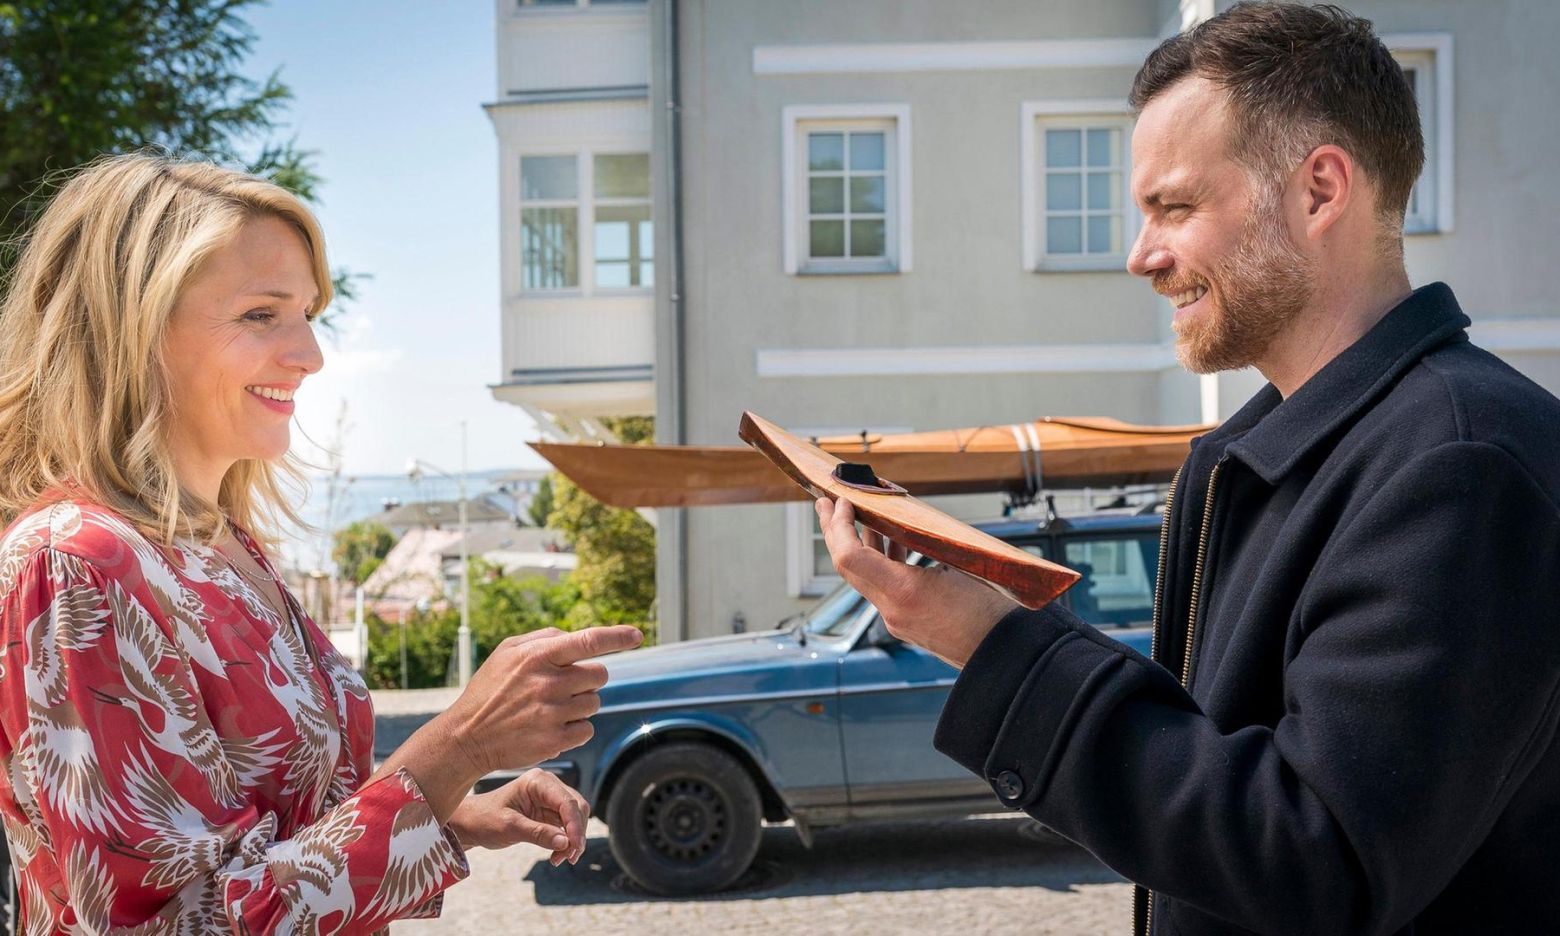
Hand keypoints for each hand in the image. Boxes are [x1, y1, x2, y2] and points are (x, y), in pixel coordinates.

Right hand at [443, 626, 642, 776]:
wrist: (467, 737)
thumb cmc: (489, 690)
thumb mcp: (506, 652)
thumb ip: (543, 638)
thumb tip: (575, 636)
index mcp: (537, 656)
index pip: (588, 640)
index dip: (617, 637)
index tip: (637, 635)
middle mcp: (547, 683)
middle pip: (599, 675)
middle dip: (589, 679)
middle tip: (566, 686)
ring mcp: (552, 713)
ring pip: (594, 703)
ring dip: (581, 704)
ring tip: (552, 707)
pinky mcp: (554, 740)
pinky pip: (587, 729)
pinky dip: (576, 728)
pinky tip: (553, 726)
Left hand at [448, 769, 589, 864]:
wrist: (471, 823)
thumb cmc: (484, 819)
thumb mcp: (509, 827)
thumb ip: (538, 833)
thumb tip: (566, 843)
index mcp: (538, 782)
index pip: (567, 802)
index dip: (575, 826)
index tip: (575, 848)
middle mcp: (548, 786)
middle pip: (576, 808)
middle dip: (576, 834)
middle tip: (568, 858)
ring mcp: (549, 798)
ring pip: (575, 818)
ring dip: (572, 840)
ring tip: (560, 859)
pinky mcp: (549, 812)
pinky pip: (566, 826)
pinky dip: (566, 841)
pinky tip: (557, 855)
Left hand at [817, 497, 1016, 666]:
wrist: (1007, 657)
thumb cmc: (993, 611)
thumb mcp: (959, 566)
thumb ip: (926, 546)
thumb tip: (904, 525)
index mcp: (904, 593)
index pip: (850, 557)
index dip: (840, 526)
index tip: (843, 501)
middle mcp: (892, 610)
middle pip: (848, 566)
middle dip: (834, 531)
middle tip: (825, 503)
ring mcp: (897, 620)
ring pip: (864, 576)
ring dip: (856, 543)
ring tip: (853, 515)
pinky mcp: (908, 623)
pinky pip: (883, 586)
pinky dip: (880, 560)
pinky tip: (889, 541)